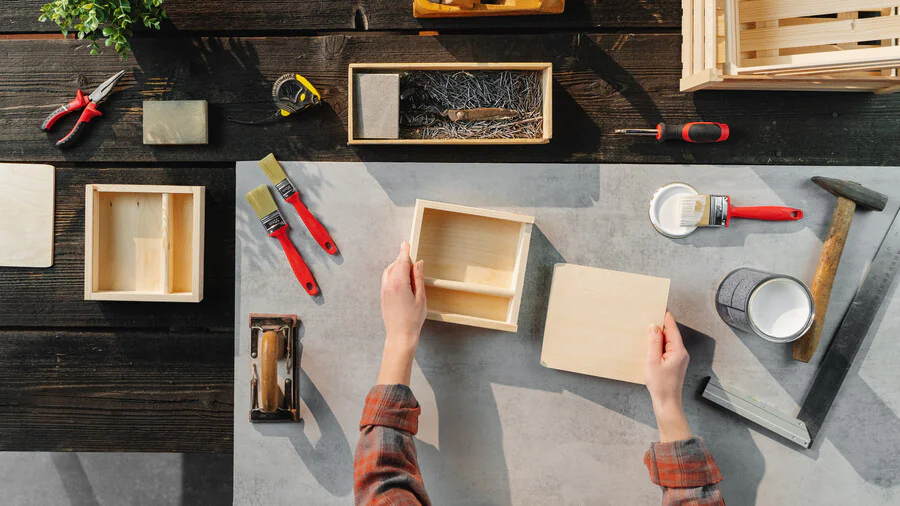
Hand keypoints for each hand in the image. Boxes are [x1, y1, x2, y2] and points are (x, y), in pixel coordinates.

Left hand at [377, 241, 425, 385]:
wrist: (400, 335)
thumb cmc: (413, 319)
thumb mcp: (420, 297)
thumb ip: (418, 278)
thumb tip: (418, 263)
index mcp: (399, 284)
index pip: (402, 262)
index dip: (405, 252)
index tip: (406, 243)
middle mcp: (388, 285)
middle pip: (394, 265)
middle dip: (402, 259)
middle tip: (411, 256)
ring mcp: (383, 291)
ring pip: (388, 271)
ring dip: (397, 266)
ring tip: (408, 268)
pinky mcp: (382, 296)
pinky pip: (386, 279)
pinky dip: (392, 273)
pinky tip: (401, 278)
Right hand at [645, 311, 691, 442]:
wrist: (667, 403)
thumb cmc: (660, 385)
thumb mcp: (652, 361)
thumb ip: (653, 342)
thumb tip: (653, 327)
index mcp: (678, 350)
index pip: (672, 328)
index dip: (666, 317)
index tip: (660, 306)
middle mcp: (681, 352)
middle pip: (671, 333)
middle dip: (661, 325)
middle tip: (649, 315)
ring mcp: (679, 358)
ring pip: (669, 341)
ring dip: (659, 335)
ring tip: (648, 329)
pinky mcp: (675, 363)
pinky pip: (668, 349)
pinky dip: (660, 344)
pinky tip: (651, 345)